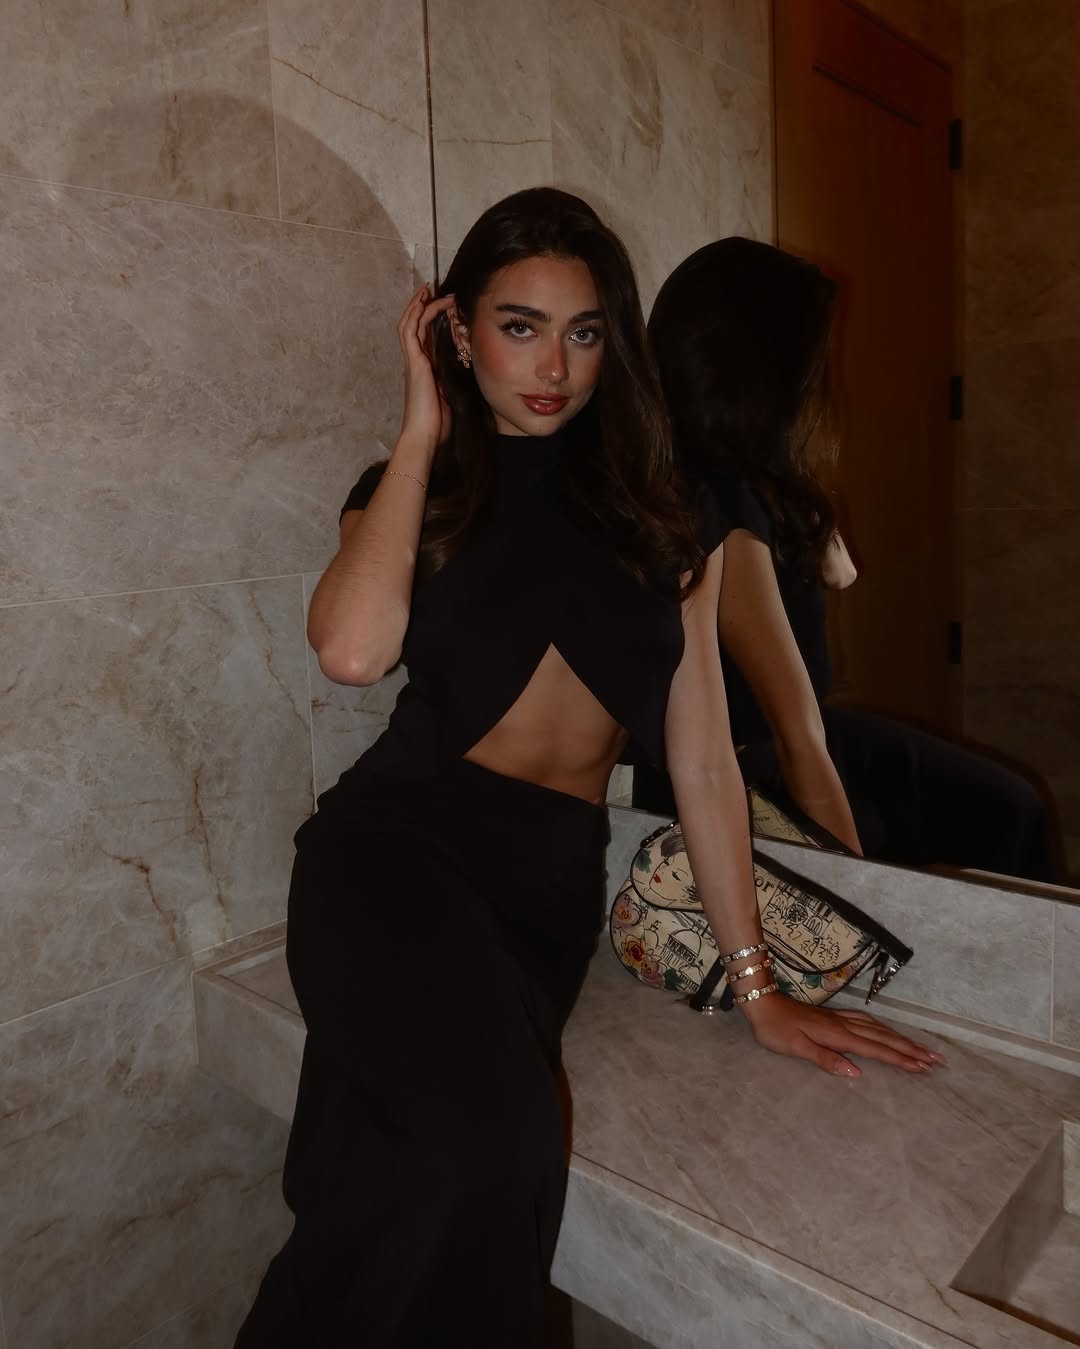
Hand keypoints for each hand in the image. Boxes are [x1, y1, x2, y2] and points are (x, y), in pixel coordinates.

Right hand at [397, 284, 455, 453]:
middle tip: (432, 289)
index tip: (443, 306)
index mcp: (425, 369)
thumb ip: (458, 380)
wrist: (426, 434)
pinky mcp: (414, 361)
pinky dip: (418, 313)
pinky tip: (428, 301)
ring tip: (428, 289)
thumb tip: (474, 371)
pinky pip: (411, 330)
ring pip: (410, 323)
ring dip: (419, 304)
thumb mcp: (454, 394)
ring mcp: (413, 360)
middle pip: (414, 325)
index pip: (424, 336)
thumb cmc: (439, 422)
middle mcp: (416, 361)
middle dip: (422, 305)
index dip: (431, 318)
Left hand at [742, 994, 944, 1077]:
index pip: (876, 1050)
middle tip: (936, 1060)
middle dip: (911, 1050)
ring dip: (901, 1039)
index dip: (901, 1059)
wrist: (762, 1002)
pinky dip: (883, 1029)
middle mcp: (844, 1025)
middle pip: (884, 1038)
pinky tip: (886, 1031)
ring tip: (921, 1049)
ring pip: (878, 1029)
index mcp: (838, 1035)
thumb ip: (825, 1059)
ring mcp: (840, 1018)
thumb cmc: (775, 1029)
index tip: (924, 1068)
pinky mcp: (834, 1016)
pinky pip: (867, 1022)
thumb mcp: (795, 1047)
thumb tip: (855, 1073)